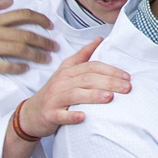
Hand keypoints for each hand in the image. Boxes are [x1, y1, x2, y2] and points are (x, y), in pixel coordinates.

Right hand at [0, 0, 56, 79]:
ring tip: (47, 58)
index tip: (51, 25)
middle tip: (55, 46)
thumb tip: (10, 1)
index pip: (21, 15)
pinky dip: (18, 67)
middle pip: (25, 35)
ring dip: (36, 55)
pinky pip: (5, 66)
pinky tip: (26, 68)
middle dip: (44, 40)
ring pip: (19, 50)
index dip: (39, 19)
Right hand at [15, 39, 129, 138]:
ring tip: (109, 97)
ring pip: (76, 94)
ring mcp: (55, 98)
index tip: (126, 76)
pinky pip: (61, 115)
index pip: (92, 66)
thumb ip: (83, 55)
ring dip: (93, 96)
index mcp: (68, 71)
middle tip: (126, 87)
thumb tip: (99, 39)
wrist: (31, 112)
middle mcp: (62, 82)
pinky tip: (83, 117)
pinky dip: (71, 116)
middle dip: (109, 82)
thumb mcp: (66, 70)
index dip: (110, 70)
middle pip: (87, 79)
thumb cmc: (55, 91)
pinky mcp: (50, 114)